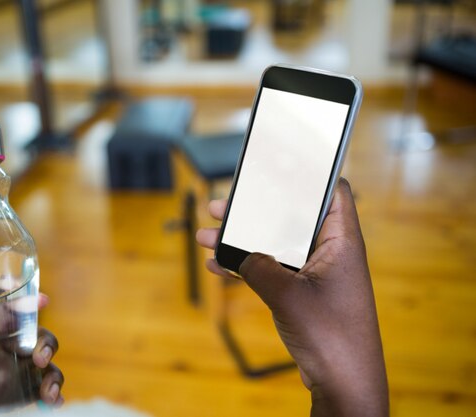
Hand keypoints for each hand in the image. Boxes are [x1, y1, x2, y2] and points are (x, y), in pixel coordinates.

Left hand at [0, 294, 63, 416]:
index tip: (39, 299)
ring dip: (51, 369)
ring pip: (41, 356)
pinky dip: (53, 391)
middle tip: (39, 358)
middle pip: (30, 329)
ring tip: (47, 390)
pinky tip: (52, 401)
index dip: (18, 292)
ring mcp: (9, 370)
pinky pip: (42, 385)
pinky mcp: (18, 393)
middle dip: (43, 340)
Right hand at [196, 179, 387, 416]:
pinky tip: (218, 266)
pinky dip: (245, 266)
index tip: (276, 164)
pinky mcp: (303, 291)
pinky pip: (270, 269)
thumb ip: (258, 266)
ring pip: (274, 244)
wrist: (343, 382)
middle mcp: (329, 251)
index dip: (307, 173)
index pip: (331, 190)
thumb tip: (239, 252)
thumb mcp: (287, 295)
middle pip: (289, 216)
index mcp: (341, 241)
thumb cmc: (332, 336)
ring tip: (207, 236)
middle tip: (222, 206)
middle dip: (253, 211)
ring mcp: (315, 272)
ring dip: (241, 240)